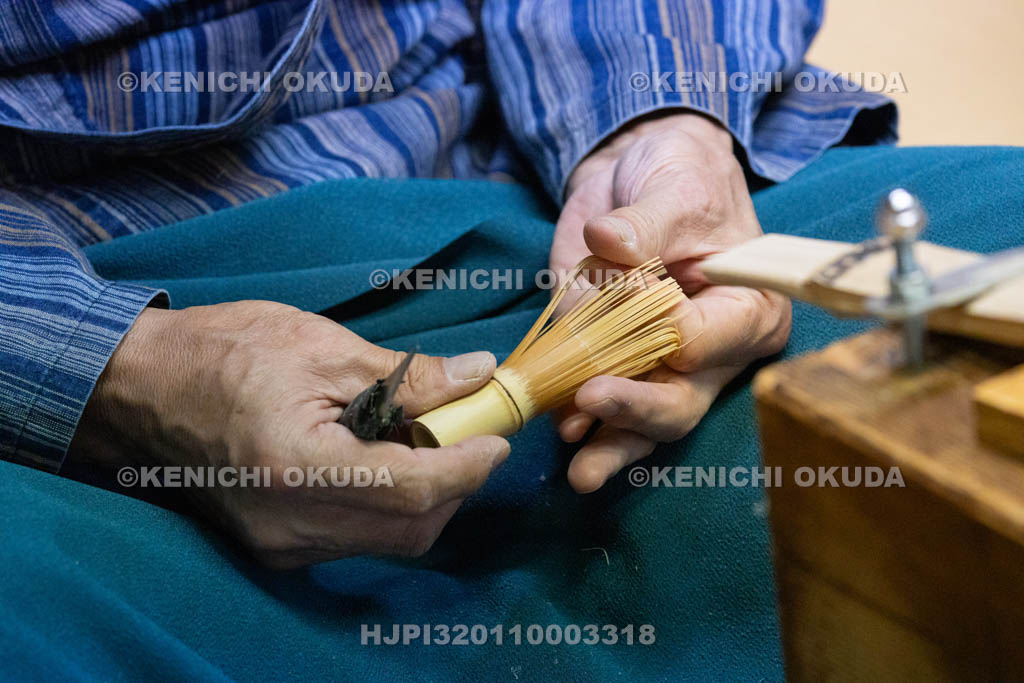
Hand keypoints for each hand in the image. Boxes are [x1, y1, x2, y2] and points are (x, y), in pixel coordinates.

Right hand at [69, 301, 508, 567]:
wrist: (137, 390)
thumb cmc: (219, 353)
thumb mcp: (320, 346)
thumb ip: (407, 375)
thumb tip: (478, 375)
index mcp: (296, 467)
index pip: (411, 489)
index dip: (469, 465)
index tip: (498, 432)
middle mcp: (288, 524)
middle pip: (411, 527)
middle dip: (457, 481)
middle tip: (470, 428)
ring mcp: (280, 544)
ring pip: (389, 538)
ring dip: (427, 493)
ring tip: (425, 435)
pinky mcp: (276, 546)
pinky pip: (357, 537)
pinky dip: (390, 502)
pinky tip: (386, 456)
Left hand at [551, 111, 790, 493]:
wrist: (640, 173)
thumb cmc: (679, 175)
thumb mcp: (671, 186)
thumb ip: (644, 222)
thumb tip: (610, 241)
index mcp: (744, 309)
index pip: (708, 339)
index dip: (674, 336)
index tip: (644, 314)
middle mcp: (710, 353)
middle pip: (681, 401)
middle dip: (637, 409)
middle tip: (593, 400)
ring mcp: (661, 365)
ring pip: (644, 422)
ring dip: (609, 443)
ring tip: (580, 468)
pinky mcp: (617, 361)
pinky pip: (603, 407)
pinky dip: (582, 422)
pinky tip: (561, 430)